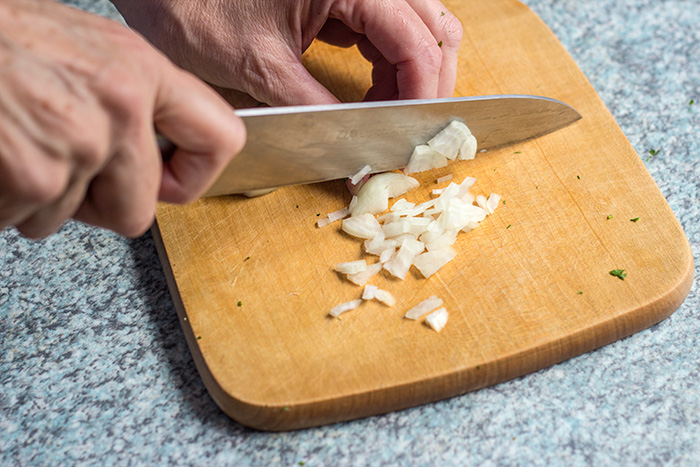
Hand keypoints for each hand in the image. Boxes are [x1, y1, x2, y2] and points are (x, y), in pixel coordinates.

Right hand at [0, 0, 244, 238]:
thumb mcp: (80, 47)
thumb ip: (127, 98)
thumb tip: (153, 151)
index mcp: (140, 69)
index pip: (221, 137)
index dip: (194, 175)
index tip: (171, 184)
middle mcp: (120, 104)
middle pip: (138, 210)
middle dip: (94, 204)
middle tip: (58, 169)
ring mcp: (80, 142)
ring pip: (71, 219)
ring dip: (39, 198)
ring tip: (14, 143)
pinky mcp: (36, 175)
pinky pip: (27, 221)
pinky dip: (5, 203)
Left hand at [112, 0, 462, 105]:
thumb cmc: (196, 7)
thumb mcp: (258, 65)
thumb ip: (315, 105)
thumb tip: (355, 148)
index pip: (416, 41)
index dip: (423, 94)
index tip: (413, 136)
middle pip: (432, 29)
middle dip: (427, 84)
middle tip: (407, 130)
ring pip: (417, 25)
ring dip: (412, 72)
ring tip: (389, 113)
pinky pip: (387, 25)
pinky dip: (389, 61)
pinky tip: (373, 92)